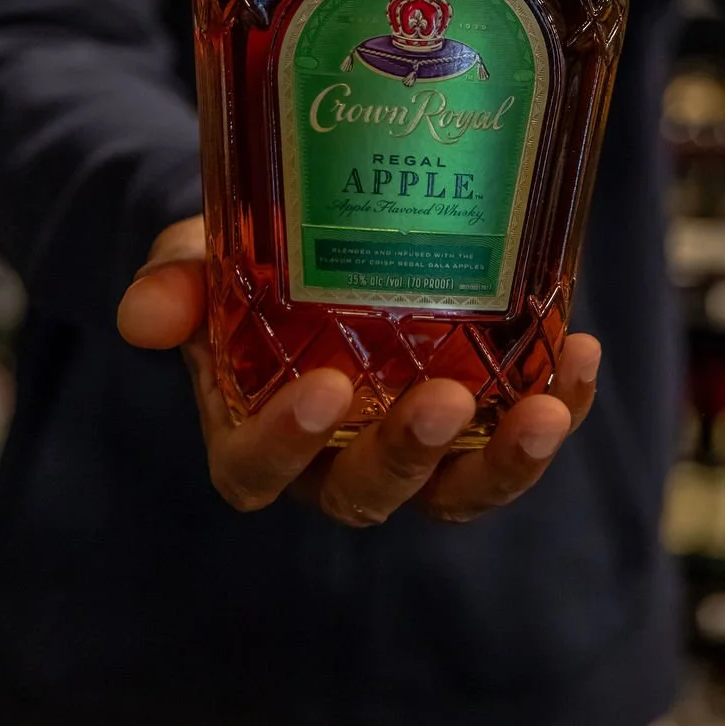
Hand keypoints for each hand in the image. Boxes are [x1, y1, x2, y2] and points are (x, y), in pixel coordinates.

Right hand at [117, 216, 600, 524]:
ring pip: (458, 489)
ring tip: (547, 411)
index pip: (256, 470)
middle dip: (407, 456)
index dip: (285, 446)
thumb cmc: (238, 260)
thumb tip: (143, 313)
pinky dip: (559, 402)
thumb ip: (173, 279)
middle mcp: (335, 454)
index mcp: (254, 431)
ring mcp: (414, 441)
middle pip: (368, 492)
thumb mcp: (197, 256)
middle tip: (442, 401)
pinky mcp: (480, 411)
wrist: (304, 233)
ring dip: (506, 462)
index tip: (321, 389)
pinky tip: (581, 353)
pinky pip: (521, 429)